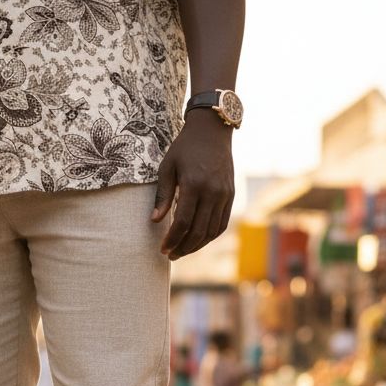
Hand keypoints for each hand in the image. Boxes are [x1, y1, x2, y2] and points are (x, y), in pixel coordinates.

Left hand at [151, 112, 234, 259]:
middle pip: (198, 231)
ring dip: (196, 246)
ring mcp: (224, 194)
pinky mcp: (230, 195)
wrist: (212, 130)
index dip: (172, 239)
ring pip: (211, 231)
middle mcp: (212, 192)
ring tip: (181, 251)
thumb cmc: (184, 148)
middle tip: (170, 255)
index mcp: (194, 185)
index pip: (183, 222)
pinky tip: (197, 240)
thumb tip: (155, 221)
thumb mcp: (167, 167)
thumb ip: (162, 195)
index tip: (162, 249)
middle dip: (183, 248)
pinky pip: (221, 223)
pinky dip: (210, 236)